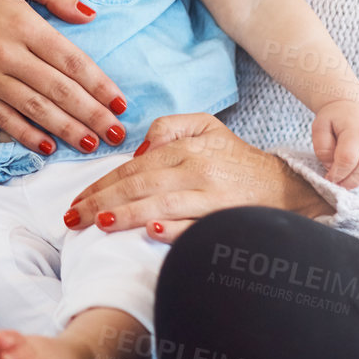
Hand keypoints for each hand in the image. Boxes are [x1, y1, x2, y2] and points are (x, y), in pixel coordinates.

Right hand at [0, 0, 126, 155]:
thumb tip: (88, 13)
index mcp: (22, 23)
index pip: (71, 60)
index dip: (99, 85)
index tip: (121, 103)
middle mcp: (6, 53)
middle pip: (58, 91)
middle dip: (93, 115)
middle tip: (117, 133)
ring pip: (34, 110)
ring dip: (67, 130)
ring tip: (92, 144)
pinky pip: (2, 119)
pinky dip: (26, 136)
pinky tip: (48, 146)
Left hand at [64, 113, 333, 241]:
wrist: (286, 185)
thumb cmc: (237, 159)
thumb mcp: (205, 127)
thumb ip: (168, 128)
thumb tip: (136, 151)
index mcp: (186, 148)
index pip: (133, 167)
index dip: (101, 183)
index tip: (76, 200)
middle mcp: (196, 169)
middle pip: (139, 185)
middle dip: (101, 201)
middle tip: (72, 219)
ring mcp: (212, 196)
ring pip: (161, 204)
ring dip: (126, 214)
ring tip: (98, 222)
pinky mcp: (226, 219)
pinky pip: (195, 226)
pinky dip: (173, 229)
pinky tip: (150, 231)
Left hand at [312, 99, 358, 188]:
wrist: (351, 106)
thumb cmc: (333, 118)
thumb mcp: (319, 127)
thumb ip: (322, 148)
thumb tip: (332, 167)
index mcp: (355, 130)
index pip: (347, 159)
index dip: (337, 173)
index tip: (329, 178)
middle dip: (348, 181)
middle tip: (337, 183)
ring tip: (347, 177)